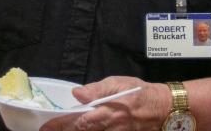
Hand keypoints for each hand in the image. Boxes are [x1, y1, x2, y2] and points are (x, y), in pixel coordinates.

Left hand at [40, 76, 170, 130]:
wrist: (164, 109)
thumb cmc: (139, 93)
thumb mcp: (118, 83)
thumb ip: (97, 90)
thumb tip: (77, 93)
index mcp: (107, 112)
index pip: (78, 122)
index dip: (61, 125)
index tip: (46, 127)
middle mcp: (110, 128)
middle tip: (47, 130)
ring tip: (62, 129)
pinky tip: (86, 129)